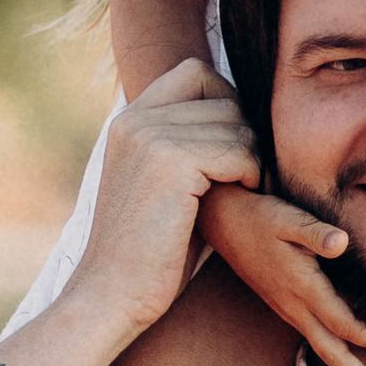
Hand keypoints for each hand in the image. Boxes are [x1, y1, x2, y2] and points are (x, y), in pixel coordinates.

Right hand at [66, 62, 260, 339]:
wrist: (113, 293)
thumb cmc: (150, 250)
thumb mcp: (162, 184)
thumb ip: (187, 143)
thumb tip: (238, 110)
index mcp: (129, 119)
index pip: (194, 72)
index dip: (226, 101)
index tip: (233, 147)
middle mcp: (135, 118)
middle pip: (221, 96)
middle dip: (245, 134)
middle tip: (247, 176)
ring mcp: (150, 136)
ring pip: (234, 123)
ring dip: (252, 158)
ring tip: (245, 191)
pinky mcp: (171, 161)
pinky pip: (238, 151)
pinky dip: (250, 175)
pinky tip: (242, 199)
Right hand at [198, 182, 365, 365]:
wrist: (224, 223)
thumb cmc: (260, 217)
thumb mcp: (288, 219)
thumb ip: (316, 233)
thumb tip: (341, 242)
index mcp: (302, 287)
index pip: (342, 323)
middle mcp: (295, 306)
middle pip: (331, 352)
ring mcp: (289, 309)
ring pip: (323, 348)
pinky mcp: (286, 306)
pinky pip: (316, 337)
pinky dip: (337, 353)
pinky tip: (350, 357)